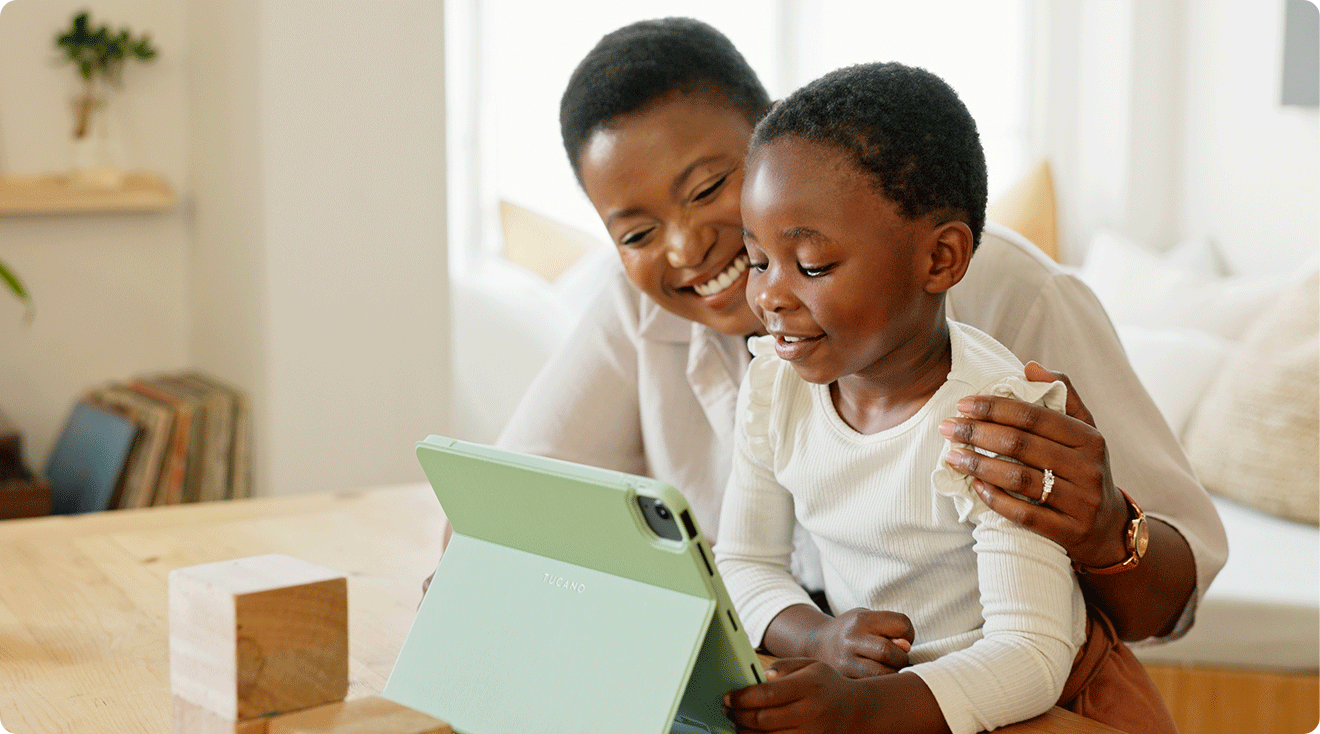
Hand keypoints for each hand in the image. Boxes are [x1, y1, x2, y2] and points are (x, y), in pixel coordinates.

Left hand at [723, 658, 882, 732]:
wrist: (857, 711)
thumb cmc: (827, 685)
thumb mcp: (809, 665)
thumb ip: (782, 667)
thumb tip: (761, 677)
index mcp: (807, 687)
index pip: (767, 694)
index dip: (742, 697)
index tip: (728, 696)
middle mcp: (809, 713)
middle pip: (762, 719)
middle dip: (738, 715)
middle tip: (726, 709)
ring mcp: (810, 733)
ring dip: (745, 731)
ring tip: (735, 721)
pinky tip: (751, 733)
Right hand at [800, 608, 912, 677]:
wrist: (817, 644)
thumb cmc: (852, 631)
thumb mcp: (869, 619)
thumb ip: (892, 631)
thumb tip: (906, 648)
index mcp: (861, 619)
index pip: (901, 624)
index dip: (908, 633)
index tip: (902, 639)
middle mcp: (850, 640)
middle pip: (889, 652)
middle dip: (901, 658)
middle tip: (896, 658)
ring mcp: (844, 662)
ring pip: (882, 674)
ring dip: (893, 673)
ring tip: (887, 668)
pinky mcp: (844, 680)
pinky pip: (872, 686)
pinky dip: (881, 684)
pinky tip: (878, 677)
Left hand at [938, 361, 1130, 568]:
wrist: (1108, 528)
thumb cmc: (1085, 469)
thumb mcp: (1084, 431)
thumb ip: (1062, 394)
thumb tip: (1030, 366)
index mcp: (1090, 438)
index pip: (1034, 417)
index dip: (994, 408)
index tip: (963, 405)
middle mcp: (1088, 469)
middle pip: (1021, 445)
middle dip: (978, 434)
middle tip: (948, 428)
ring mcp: (1081, 502)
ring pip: (1019, 480)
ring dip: (979, 466)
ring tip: (952, 456)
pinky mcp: (1069, 532)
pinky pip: (1024, 514)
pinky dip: (995, 499)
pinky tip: (975, 486)